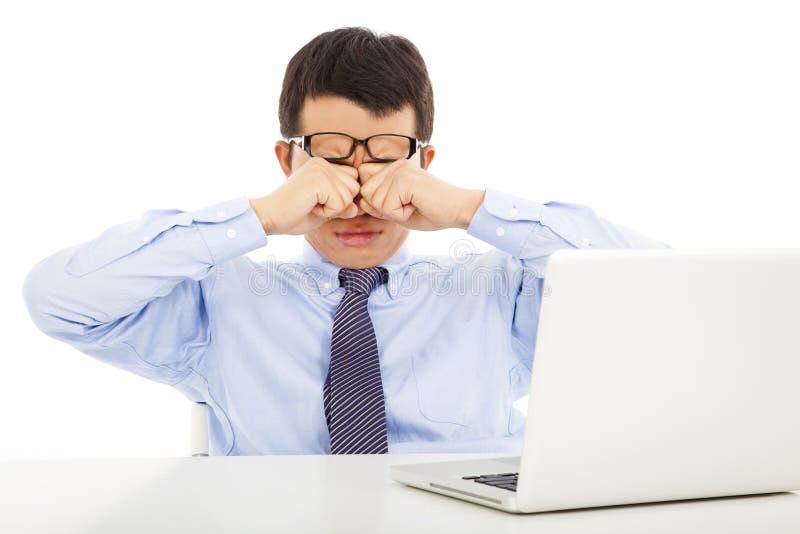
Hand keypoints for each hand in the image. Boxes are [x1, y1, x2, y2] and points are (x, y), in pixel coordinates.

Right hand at [249, 157, 360, 234]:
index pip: (352, 182)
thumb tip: (358, 208)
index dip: (341, 200)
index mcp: (323, 166)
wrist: (269, 217)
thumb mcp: (325, 211)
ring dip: (333, 209)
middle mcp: (323, 163)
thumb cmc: (293, 214)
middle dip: (339, 205)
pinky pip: (340, 203)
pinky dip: (327, 212)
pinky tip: (310, 207)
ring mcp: (321, 169)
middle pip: (354, 188)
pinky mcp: (319, 179)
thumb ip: (343, 207)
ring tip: (311, 205)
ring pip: (349, 196)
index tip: (319, 203)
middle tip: (315, 205)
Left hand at [357, 158, 484, 230]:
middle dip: (384, 209)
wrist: (458, 210)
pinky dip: (400, 214)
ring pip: (374, 201)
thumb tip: (360, 202)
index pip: (365, 188)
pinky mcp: (404, 179)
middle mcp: (394, 165)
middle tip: (409, 206)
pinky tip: (416, 205)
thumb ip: (377, 205)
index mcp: (392, 169)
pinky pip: (386, 207)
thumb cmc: (431, 212)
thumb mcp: (397, 211)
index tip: (402, 205)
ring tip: (414, 205)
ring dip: (393, 212)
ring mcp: (399, 169)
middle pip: (366, 195)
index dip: (378, 204)